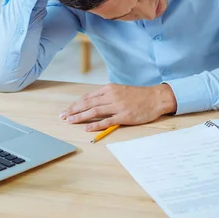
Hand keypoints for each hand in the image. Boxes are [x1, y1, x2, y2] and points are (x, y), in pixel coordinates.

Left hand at [60, 83, 176, 131]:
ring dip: (80, 117)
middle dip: (73, 110)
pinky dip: (95, 125)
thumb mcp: (120, 90)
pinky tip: (86, 128)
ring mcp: (117, 106)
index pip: (88, 97)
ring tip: (70, 121)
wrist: (156, 97)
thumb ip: (107, 95)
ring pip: (94, 112)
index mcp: (109, 89)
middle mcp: (111, 96)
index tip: (67, 110)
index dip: (75, 104)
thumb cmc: (139, 95)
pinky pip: (107, 121)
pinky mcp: (124, 116)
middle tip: (62, 116)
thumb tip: (92, 103)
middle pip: (87, 104)